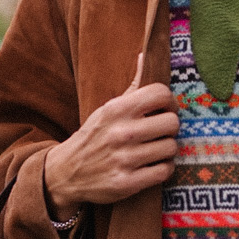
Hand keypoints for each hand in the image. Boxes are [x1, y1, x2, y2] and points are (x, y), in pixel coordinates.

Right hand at [42, 55, 178, 216]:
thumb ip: (131, 86)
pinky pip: (165, 171)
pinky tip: (153, 166)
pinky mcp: (127, 183)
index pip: (161, 94)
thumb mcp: (107, 109)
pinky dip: (163, 168)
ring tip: (155, 150)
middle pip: (172, 123)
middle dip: (170, 127)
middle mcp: (121, 133)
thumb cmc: (94, 136)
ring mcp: (125, 159)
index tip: (164, 110)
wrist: (65, 172)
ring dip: (167, 149)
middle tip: (161, 132)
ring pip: (171, 148)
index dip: (169, 102)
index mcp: (117, 109)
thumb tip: (144, 55)